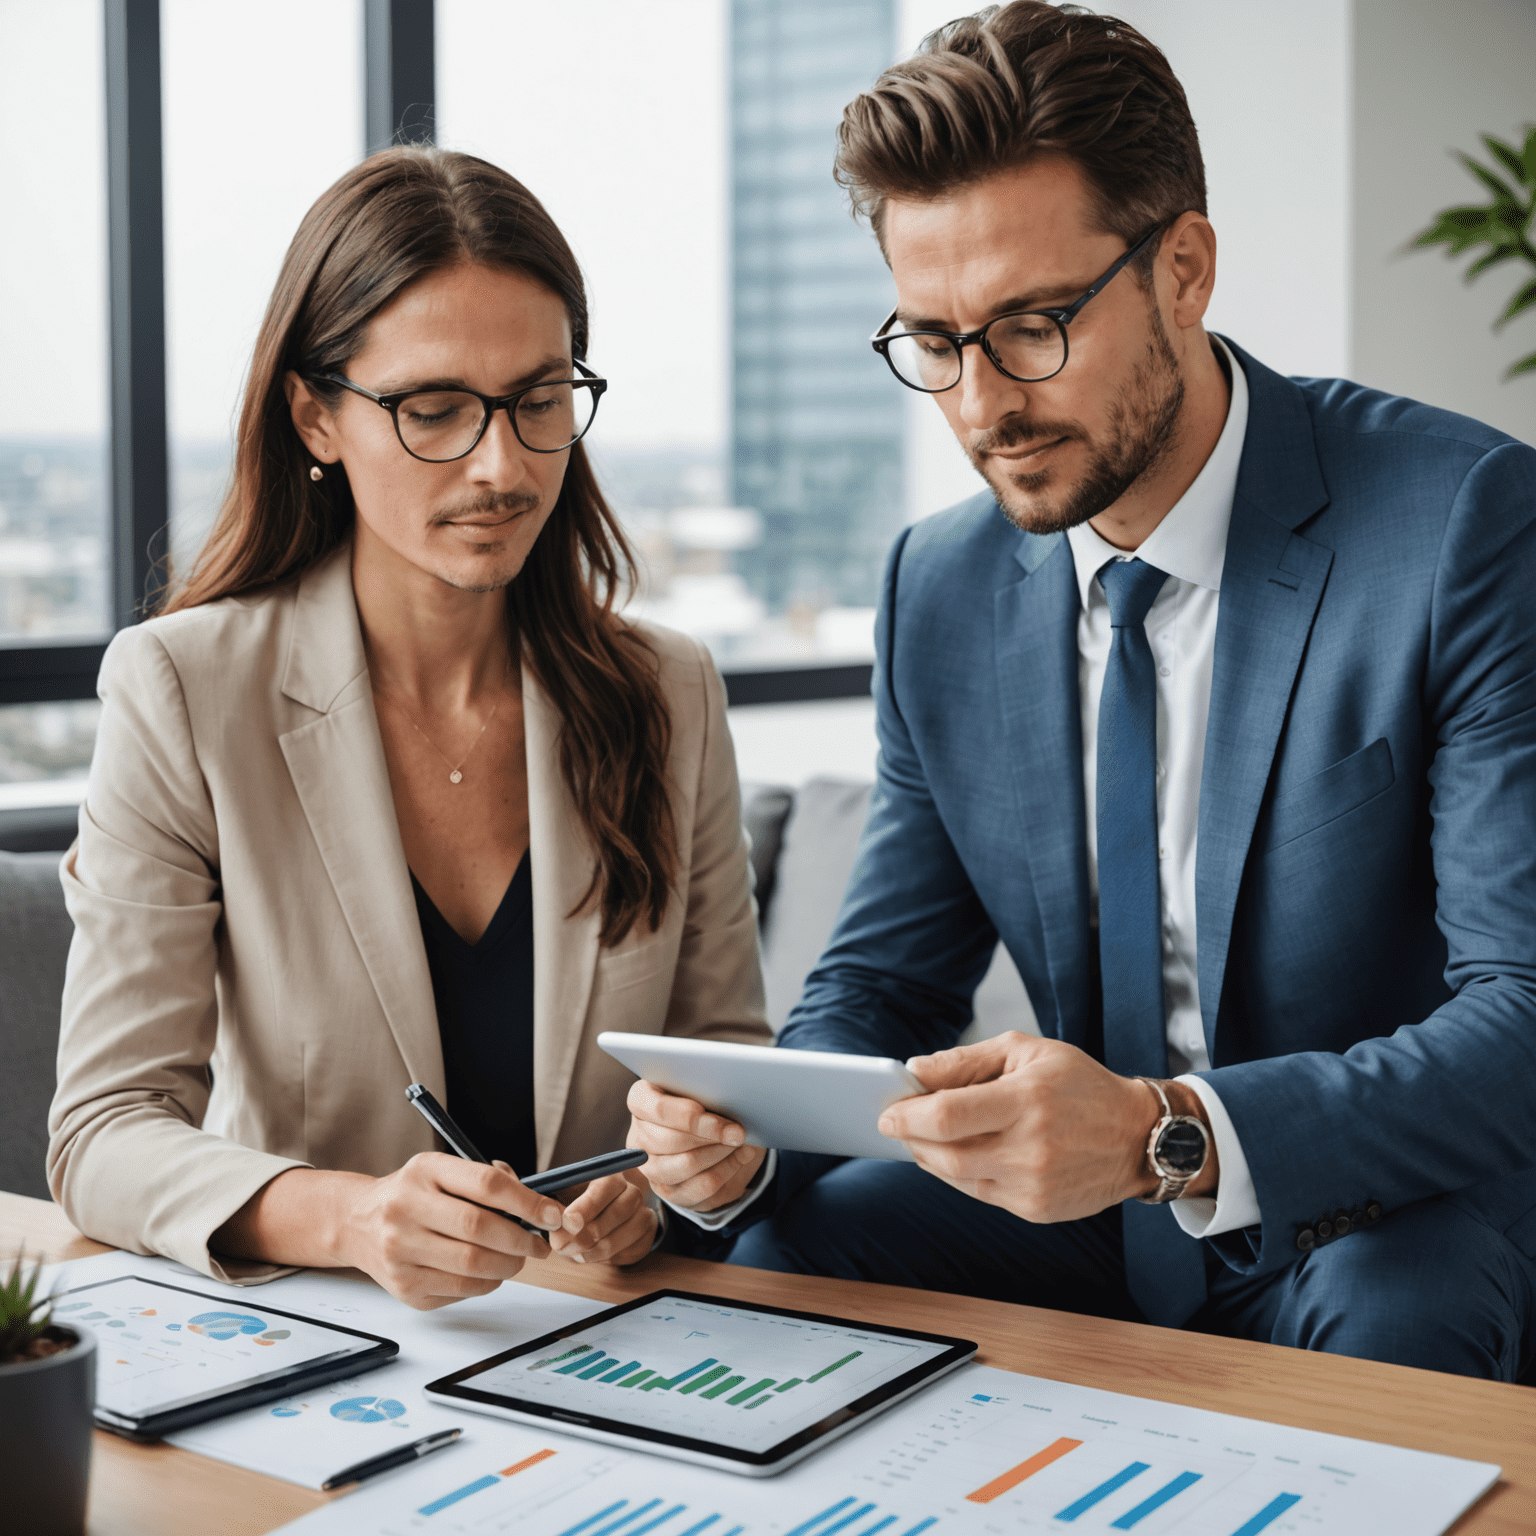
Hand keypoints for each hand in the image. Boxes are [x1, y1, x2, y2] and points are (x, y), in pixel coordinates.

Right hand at [340, 1153, 563, 1308]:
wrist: (357, 1222)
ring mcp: (401, 1250)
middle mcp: (406, 1208)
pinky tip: (489, 1272)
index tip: (552, 1214)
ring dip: (508, 1265)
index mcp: (425, 1171)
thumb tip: (537, 1204)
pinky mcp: (403, 1286)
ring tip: (518, 1258)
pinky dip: (486, 1283)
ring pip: (473, 1266)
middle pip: (480, 1229)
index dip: (528, 1201)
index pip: (487, 1184)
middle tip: (539, 1244)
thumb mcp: (443, 1170)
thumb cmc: (414, 1194)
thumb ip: (488, 1179)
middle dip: (522, 1240)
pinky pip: (460, 1290)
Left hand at [542, 1167, 658, 1265]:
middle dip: (588, 1234)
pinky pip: (631, 1252)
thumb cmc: (576, 1201)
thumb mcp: (563, 1194)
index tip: (567, 1222)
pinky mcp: (647, 1236)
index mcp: (610, 1174)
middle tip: (561, 1247)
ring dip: (596, 1250)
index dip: (586, 1206)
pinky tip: (591, 1255)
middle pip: (619, 1212)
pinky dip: (609, 1258)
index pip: (604, 1187)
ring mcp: (644, 1213)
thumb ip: (554, 1204)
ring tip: (573, 1254)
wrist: (602, 1210)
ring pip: (626, 1235)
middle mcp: (632, 1191)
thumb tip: (546, 1218)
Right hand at [626, 1079, 766, 1210]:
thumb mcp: (704, 1088)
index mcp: (641, 1099)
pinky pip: (699, 1186)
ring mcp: (649, 1166)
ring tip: (740, 1143)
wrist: (712, 1133)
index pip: (657, 1109)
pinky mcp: (666, 1189)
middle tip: (739, 1133)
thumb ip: (708, 1091)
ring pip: (684, 1166)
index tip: (722, 1121)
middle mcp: (638, 1134)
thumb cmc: (705, 1102)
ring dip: (719, 1155)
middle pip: (671, 1140)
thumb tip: (729, 1102)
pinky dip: (726, 1170)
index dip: (690, 1117)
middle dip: (711, 1137)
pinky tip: (740, 1157)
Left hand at [878, 1032, 1212, 1222]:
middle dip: (911, 1139)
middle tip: (895, 1123)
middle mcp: (1031, 1147)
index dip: (907, 1116)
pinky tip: (957, 1154)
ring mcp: (1034, 1185)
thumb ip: (966, 1060)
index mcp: (1027, 1100)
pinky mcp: (1037, 1209)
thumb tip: (915, 1071)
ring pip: (957, 1178)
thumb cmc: (1078, 1085)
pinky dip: (960, 1174)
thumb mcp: (1026, 1051)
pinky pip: (980, 1194)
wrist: (1138, 1136)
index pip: (948, 1115)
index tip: (887, 1111)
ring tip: (921, 1137)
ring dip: (929, 1158)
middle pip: (944, 1154)